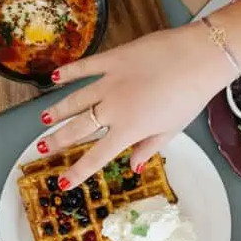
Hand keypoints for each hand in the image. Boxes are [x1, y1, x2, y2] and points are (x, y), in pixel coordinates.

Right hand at [39, 24, 235, 187]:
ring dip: (57, 111)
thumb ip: (149, 148)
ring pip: (75, 100)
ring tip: (43, 119)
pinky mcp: (113, 59)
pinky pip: (85, 67)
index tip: (63, 182)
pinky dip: (69, 72)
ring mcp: (110, 82)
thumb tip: (134, 167)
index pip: (96, 156)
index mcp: (128, 130)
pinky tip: (55, 77)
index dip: (78, 172)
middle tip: (42, 148)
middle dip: (57, 140)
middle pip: (78, 128)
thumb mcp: (172, 130)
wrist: (199, 58)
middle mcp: (113, 108)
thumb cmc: (190, 97)